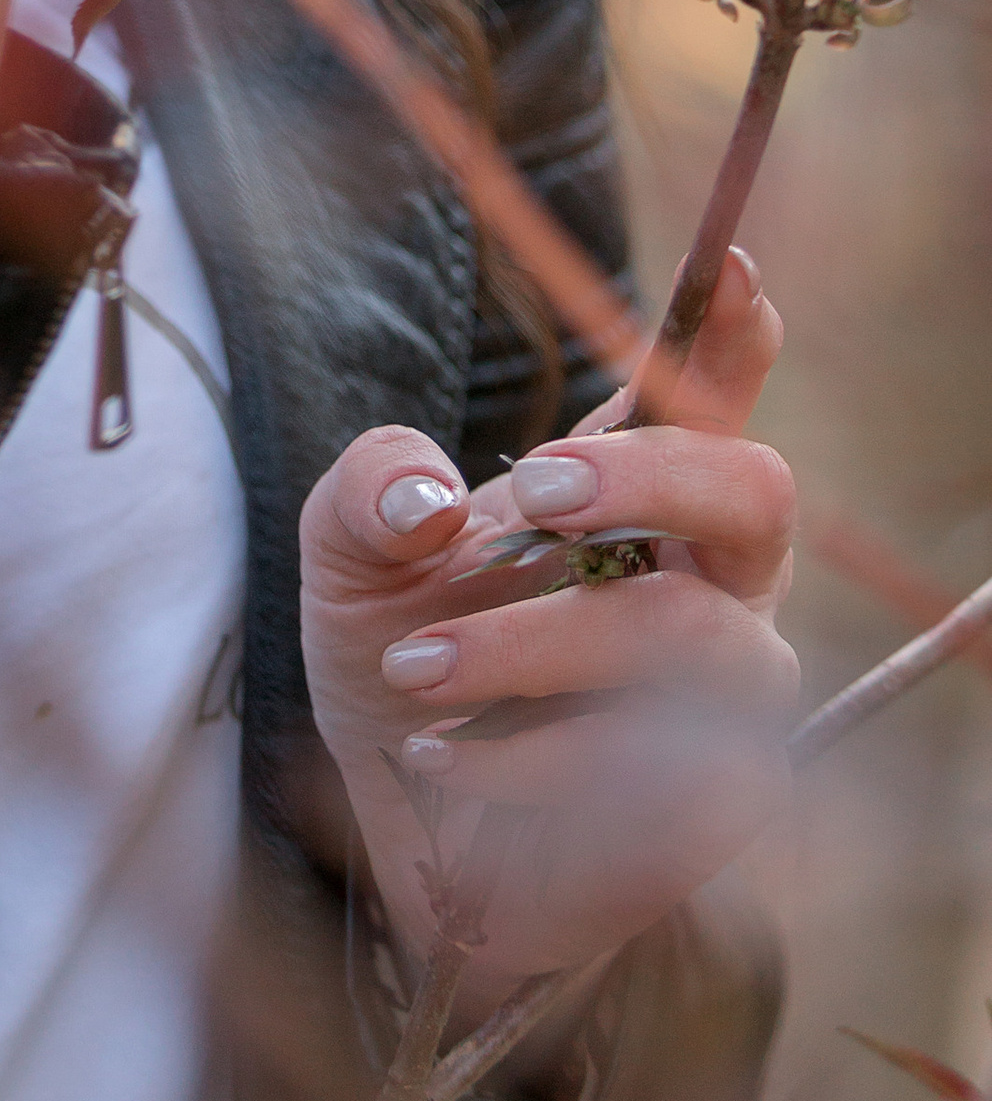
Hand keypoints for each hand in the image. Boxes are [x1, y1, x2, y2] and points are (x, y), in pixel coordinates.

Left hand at [300, 247, 794, 1022]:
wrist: (404, 829)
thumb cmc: (402, 658)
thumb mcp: (347, 554)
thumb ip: (367, 487)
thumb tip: (429, 498)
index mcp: (634, 490)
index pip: (710, 395)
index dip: (732, 333)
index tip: (728, 270)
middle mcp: (709, 574)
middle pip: (754, 490)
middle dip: (649, 475)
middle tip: (534, 488)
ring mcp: (732, 688)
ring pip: (692, 639)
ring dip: (535, 649)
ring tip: (414, 671)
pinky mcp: (722, 799)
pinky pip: (656, 766)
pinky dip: (528, 761)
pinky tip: (444, 760)